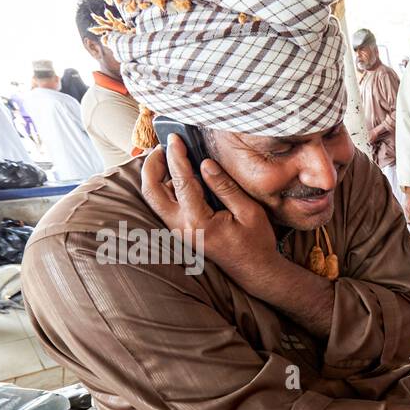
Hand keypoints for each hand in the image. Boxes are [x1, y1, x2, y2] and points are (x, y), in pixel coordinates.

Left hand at [140, 135, 276, 277]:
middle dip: (152, 165)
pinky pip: (163, 207)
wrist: (255, 272)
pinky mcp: (181, 233)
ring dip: (156, 176)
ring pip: (154, 200)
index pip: (181, 182)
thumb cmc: (256, 243)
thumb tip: (206, 164)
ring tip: (170, 157)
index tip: (175, 138)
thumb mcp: (249, 212)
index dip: (177, 156)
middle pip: (152, 191)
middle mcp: (182, 228)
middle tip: (164, 147)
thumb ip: (226, 188)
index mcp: (199, 222)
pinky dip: (164, 188)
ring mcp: (178, 233)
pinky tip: (176, 177)